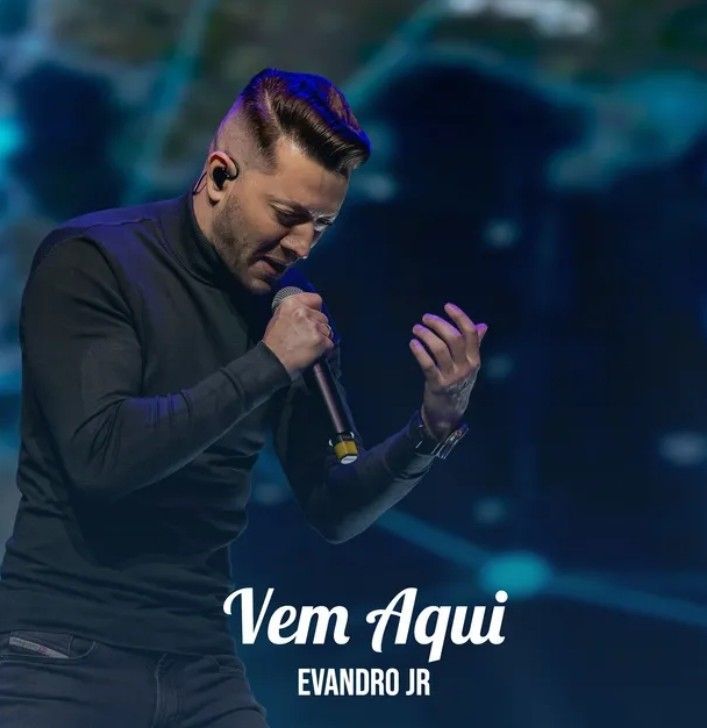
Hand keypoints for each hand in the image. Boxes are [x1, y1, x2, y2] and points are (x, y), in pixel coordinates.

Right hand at [262, 292, 333, 378]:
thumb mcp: (279, 318)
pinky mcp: (320, 340)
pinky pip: (329, 343)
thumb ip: (294, 310)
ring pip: (327, 330)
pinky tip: (313, 352)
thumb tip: (308, 310)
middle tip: (307, 336)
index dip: (316, 309)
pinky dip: (324, 349)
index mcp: (291, 304)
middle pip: (323, 316)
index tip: (313, 316)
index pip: (316, 299)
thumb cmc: (274, 343)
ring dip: (322, 338)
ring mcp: (313, 326)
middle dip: (318, 326)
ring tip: (308, 345)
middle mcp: (303, 312)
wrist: (274, 361)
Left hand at [409, 302, 487, 440]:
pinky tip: (413, 343)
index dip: (459, 317)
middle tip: (425, 318)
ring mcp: (452, 377)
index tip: (447, 306)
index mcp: (475, 359)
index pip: (470, 333)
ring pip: (439, 349)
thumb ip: (475, 345)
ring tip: (416, 329)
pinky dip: (419, 351)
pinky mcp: (437, 385)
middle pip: (454, 338)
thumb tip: (482, 326)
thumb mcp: (469, 365)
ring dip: (426, 335)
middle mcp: (466, 367)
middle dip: (438, 324)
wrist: (449, 412)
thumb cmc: (458, 384)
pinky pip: (427, 364)